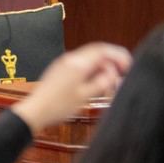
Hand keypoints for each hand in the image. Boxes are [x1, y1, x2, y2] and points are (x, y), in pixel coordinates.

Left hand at [10, 42, 130, 133]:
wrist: (35, 111)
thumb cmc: (58, 106)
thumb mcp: (85, 96)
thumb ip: (101, 83)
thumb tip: (112, 74)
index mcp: (78, 63)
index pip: (102, 50)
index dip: (118, 55)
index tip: (128, 64)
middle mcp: (70, 59)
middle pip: (96, 53)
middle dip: (111, 62)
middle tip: (121, 74)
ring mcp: (64, 64)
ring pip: (88, 59)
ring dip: (101, 67)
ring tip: (109, 83)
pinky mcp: (60, 71)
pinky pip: (80, 65)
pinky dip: (91, 71)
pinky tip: (94, 83)